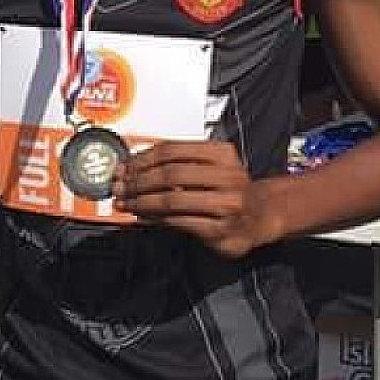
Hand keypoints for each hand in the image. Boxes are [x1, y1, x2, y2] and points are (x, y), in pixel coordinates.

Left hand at [112, 140, 268, 258]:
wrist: (260, 217)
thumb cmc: (226, 190)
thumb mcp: (208, 167)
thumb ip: (175, 165)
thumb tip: (130, 169)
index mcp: (221, 152)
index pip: (172, 149)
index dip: (142, 158)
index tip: (123, 168)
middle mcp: (228, 175)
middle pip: (170, 173)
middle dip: (138, 181)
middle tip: (119, 188)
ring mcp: (227, 203)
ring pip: (172, 199)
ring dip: (142, 202)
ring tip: (127, 204)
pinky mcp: (221, 229)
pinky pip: (180, 221)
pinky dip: (157, 219)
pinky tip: (145, 217)